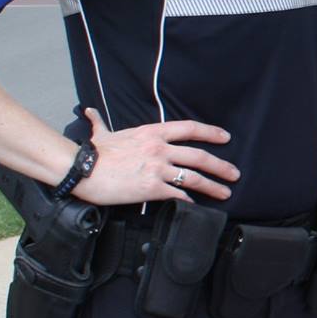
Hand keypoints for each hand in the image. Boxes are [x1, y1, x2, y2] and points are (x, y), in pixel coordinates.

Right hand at [72, 107, 237, 204]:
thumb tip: (89, 112)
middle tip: (234, 174)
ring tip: (225, 192)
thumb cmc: (92, 153)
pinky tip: (197, 205)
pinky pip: (178, 195)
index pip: (189, 128)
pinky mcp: (153, 188)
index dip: (210, 132)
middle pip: (200, 156)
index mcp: (152, 133)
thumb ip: (100, 123)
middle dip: (221, 166)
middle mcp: (159, 148)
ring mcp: (158, 168)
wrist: (82, 170)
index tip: (225, 137)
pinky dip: (190, 201)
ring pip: (194, 177)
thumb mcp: (101, 134)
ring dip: (213, 186)